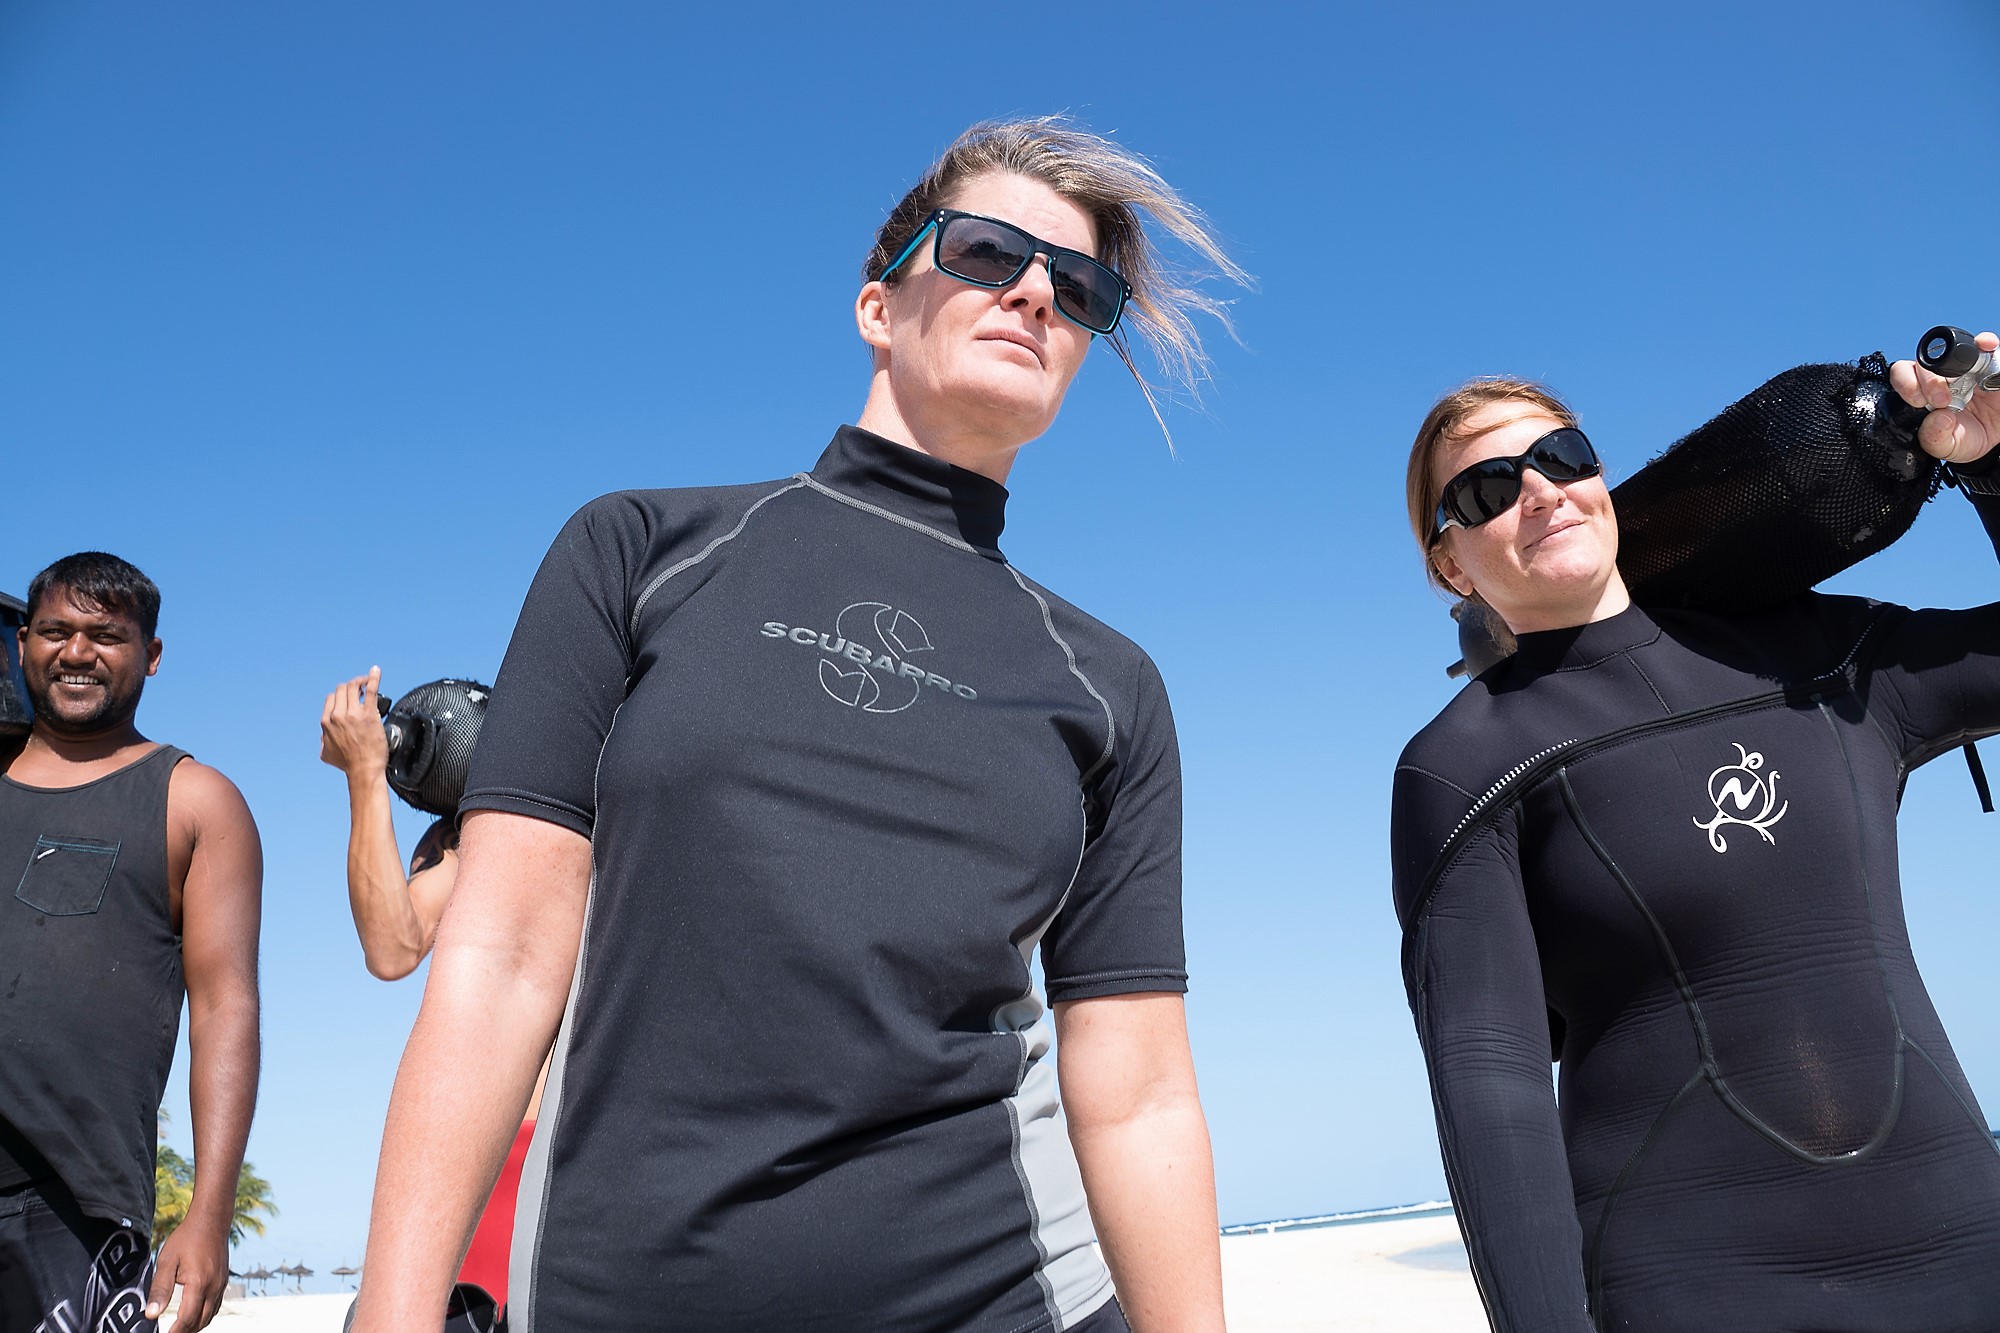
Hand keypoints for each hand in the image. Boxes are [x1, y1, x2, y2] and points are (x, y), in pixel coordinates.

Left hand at [146, 1217, 228, 1330]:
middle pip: (200, 1321)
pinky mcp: (224, 1280)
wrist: (211, 1220)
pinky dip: (205, 1315)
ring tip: (180, 1329)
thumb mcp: (167, 1261)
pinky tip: (195, 1314)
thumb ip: (160, 1289)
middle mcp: (214, 1287)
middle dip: (185, 1332)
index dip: (175, 1332)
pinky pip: (216, 1305)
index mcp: (199, 1284)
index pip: (187, 1319)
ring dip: (195, 1326)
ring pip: (210, 1315)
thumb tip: (151, 1314)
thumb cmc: (188, 1238)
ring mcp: (221, 1284)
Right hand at [321, 667, 387, 777]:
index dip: (341, 695)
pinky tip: (376, 671)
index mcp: (326, 722)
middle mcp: (338, 715)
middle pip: (342, 689)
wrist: (363, 769)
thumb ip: (323, 740)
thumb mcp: (326, 753)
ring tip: (367, 682)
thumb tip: (324, 736)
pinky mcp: (369, 714)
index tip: (349, 697)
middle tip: (360, 689)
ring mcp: (353, 714)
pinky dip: (373, 677)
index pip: (331, 698)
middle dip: (351, 687)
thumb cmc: (348, 763)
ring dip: (360, 681)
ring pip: (354, 686)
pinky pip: (371, 690)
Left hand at [1890, 329, 1999, 463]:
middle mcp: (1942, 375)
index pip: (1903, 374)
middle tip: (1942, 400)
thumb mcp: (1946, 446)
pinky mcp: (1991, 362)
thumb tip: (1937, 418)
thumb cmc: (1965, 438)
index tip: (1919, 403)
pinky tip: (1986, 346)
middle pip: (1926, 362)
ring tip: (1966, 381)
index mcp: (1922, 392)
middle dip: (1930, 380)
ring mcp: (1966, 366)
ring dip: (1956, 361)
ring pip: (1954, 350)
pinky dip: (1985, 342)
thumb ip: (1934, 438)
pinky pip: (1986, 345)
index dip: (1906, 384)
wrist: (1997, 439)